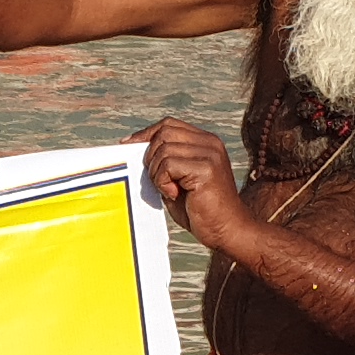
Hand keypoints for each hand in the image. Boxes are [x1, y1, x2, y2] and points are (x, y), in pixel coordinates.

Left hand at [132, 118, 250, 252]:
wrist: (226, 230)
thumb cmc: (200, 209)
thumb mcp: (178, 179)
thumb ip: (164, 162)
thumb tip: (134, 148)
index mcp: (205, 141)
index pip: (169, 124)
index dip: (146, 134)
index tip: (128, 146)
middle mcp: (210, 143)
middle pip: (164, 133)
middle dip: (151, 157)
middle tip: (158, 180)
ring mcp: (210, 154)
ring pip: (164, 150)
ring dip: (157, 173)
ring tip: (170, 190)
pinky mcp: (207, 169)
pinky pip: (169, 165)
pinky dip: (163, 182)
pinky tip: (175, 194)